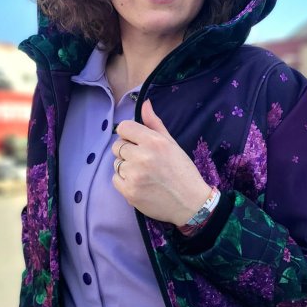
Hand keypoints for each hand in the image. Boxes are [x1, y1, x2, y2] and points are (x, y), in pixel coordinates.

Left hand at [111, 99, 211, 225]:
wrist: (190, 203)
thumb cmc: (183, 171)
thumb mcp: (172, 144)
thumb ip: (155, 124)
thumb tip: (144, 103)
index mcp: (154, 142)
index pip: (124, 127)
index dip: (129, 134)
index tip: (136, 141)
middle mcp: (142, 156)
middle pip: (117, 146)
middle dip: (127, 151)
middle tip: (143, 160)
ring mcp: (134, 175)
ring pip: (116, 163)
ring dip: (126, 167)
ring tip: (143, 173)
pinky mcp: (129, 192)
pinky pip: (115, 179)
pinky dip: (124, 181)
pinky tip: (140, 184)